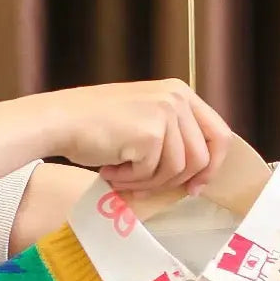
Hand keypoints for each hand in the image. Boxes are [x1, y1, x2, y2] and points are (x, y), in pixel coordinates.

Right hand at [31, 79, 232, 195]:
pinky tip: (112, 170)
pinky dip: (132, 181)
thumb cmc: (98, 127)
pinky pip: (154, 173)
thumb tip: (199, 178)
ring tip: (123, 175)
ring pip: (177, 170)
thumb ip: (174, 139)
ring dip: (149, 182)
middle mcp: (177, 98)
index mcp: (180, 93)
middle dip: (173, 181)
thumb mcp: (146, 121)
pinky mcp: (151, 132)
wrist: (60, 121)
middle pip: (201, 159)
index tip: (195, 187)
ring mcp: (165, 113)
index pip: (220, 135)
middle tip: (146, 186)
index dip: (212, 167)